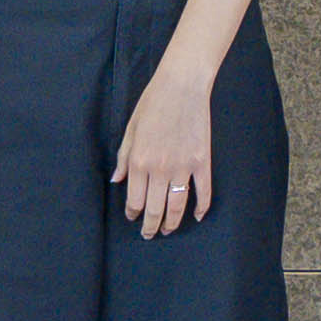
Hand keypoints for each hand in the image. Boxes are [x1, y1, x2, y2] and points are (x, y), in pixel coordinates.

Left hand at [114, 69, 217, 237]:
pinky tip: (197, 216)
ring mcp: (183, 167)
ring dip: (172, 222)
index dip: (133, 214)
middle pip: (155, 209)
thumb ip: (124, 158)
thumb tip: (117, 181)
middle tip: (150, 234)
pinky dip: (201, 207)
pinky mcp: (202, 161)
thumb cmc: (153, 103)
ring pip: (177, 206)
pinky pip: (203, 191)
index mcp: (139, 161)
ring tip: (168, 229)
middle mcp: (160, 169)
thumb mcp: (130, 130)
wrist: (182, 86)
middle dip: (151, 226)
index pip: (135, 200)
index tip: (133, 218)